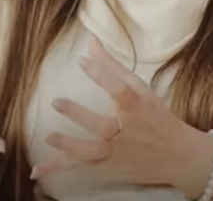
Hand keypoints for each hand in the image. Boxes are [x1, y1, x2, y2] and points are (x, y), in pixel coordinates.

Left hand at [30, 35, 201, 184]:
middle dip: (80, 115)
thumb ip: (112, 67)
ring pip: (91, 152)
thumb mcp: (140, 89)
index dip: (102, 75)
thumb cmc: (155, 116)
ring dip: (69, 146)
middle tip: (56, 102)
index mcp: (136, 107)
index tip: (82, 61)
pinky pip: (80, 168)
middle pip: (102, 125)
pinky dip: (59, 169)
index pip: (120, 89)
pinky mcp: (107, 167)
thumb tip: (90, 41)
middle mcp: (126, 132)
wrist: (175, 155)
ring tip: (48, 138)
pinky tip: (37, 171)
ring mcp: (116, 153)